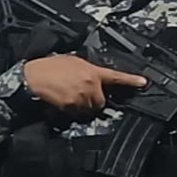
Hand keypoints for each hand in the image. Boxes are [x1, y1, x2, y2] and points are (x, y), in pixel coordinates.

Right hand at [22, 54, 147, 113]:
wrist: (33, 77)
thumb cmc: (49, 67)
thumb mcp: (71, 62)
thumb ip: (86, 70)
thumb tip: (93, 78)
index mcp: (92, 71)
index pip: (115, 77)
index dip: (131, 80)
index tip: (143, 83)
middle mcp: (90, 84)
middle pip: (101, 101)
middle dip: (93, 100)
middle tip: (79, 93)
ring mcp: (81, 97)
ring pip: (89, 109)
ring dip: (82, 107)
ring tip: (69, 97)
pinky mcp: (71, 107)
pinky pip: (77, 114)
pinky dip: (72, 111)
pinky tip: (63, 101)